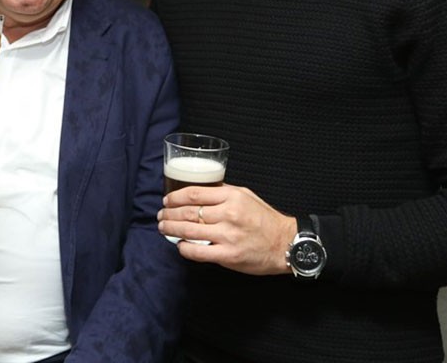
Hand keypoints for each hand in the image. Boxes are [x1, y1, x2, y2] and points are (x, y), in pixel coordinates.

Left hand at [157, 184, 297, 274]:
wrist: (286, 243)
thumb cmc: (265, 219)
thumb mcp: (246, 196)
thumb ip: (223, 192)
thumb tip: (199, 191)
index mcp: (232, 197)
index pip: (194, 193)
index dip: (175, 197)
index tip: (167, 200)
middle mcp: (228, 215)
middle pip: (188, 212)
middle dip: (169, 213)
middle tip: (160, 215)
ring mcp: (227, 236)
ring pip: (189, 231)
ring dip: (171, 229)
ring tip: (163, 227)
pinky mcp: (228, 255)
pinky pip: (198, 252)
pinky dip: (184, 248)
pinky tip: (179, 245)